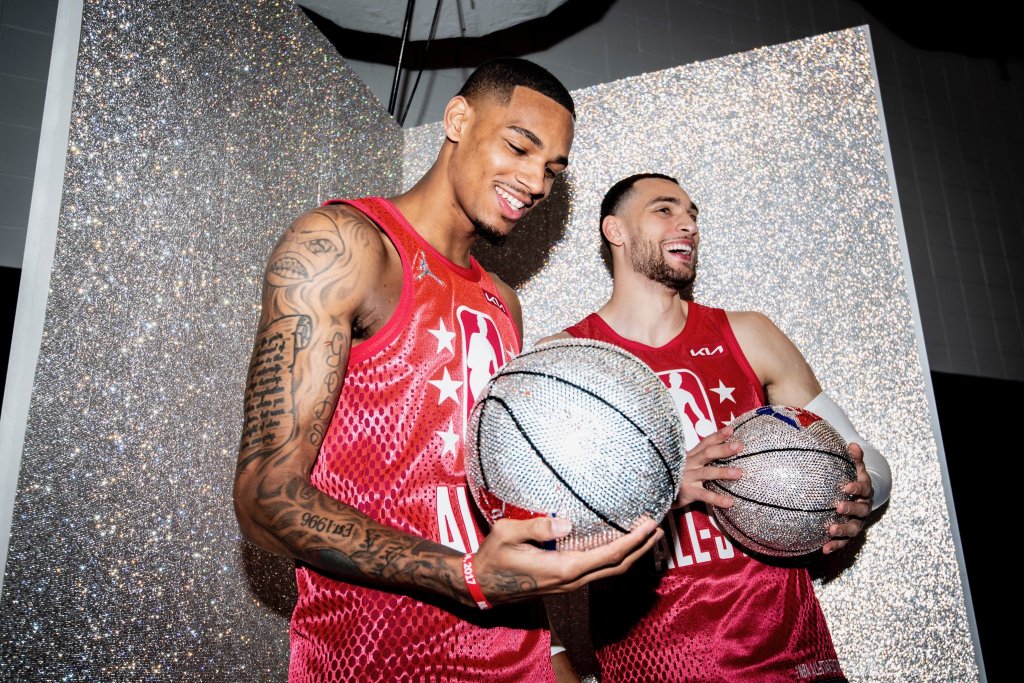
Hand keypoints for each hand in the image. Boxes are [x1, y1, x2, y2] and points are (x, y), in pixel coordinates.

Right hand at [470, 516, 661, 605]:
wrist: (482, 586)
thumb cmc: (493, 557)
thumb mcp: (507, 534)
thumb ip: (537, 528)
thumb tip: (566, 523)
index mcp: (563, 569)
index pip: (607, 556)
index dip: (631, 541)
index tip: (648, 525)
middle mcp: (571, 580)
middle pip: (616, 566)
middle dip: (640, 547)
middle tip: (657, 526)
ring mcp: (569, 584)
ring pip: (609, 571)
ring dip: (630, 554)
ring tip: (645, 535)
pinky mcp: (565, 582)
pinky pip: (598, 571)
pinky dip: (614, 558)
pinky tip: (617, 546)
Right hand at [673, 425, 743, 508]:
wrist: (658, 493)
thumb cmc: (677, 477)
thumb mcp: (687, 465)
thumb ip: (701, 459)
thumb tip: (723, 452)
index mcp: (691, 456)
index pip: (705, 443)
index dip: (718, 435)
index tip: (731, 429)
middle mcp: (689, 464)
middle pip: (707, 453)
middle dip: (723, 449)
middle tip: (739, 446)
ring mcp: (688, 477)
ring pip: (707, 473)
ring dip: (723, 472)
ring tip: (739, 473)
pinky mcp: (687, 492)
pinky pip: (704, 495)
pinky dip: (717, 498)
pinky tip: (729, 501)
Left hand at [822, 443, 873, 553]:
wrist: (859, 497)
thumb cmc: (853, 479)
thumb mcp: (855, 468)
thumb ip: (854, 458)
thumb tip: (852, 444)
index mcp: (866, 492)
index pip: (864, 489)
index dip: (856, 488)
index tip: (846, 487)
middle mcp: (864, 508)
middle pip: (860, 511)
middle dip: (850, 509)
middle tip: (838, 507)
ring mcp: (858, 522)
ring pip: (853, 529)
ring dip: (842, 531)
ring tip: (830, 530)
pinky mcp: (849, 534)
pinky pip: (844, 542)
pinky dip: (835, 545)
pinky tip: (824, 549)